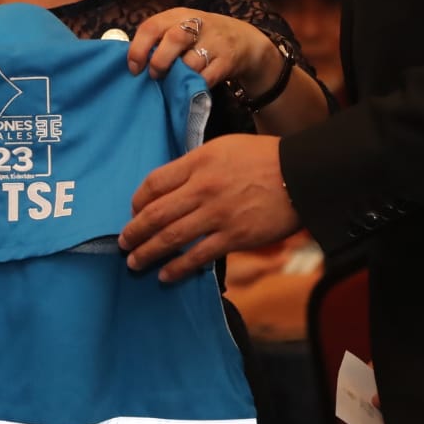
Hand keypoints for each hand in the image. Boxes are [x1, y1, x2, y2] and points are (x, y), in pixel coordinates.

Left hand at [118, 134, 300, 281]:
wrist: (301, 175)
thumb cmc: (263, 157)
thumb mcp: (223, 147)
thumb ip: (194, 164)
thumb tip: (171, 184)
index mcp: (197, 163)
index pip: (153, 183)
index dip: (137, 200)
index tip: (133, 211)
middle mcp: (201, 189)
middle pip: (155, 213)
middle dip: (133, 231)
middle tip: (122, 242)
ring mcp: (217, 215)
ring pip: (170, 237)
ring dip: (147, 252)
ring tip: (135, 262)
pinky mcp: (233, 237)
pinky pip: (197, 256)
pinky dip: (177, 268)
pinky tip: (165, 275)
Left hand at [125, 7, 281, 94]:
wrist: (245, 41)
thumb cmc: (202, 37)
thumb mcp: (182, 28)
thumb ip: (160, 38)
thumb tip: (131, 60)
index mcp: (179, 15)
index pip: (152, 26)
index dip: (138, 49)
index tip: (134, 68)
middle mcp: (198, 23)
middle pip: (173, 39)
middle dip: (159, 61)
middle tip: (155, 75)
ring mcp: (215, 41)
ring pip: (191, 62)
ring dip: (179, 76)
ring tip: (176, 80)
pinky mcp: (228, 59)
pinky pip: (207, 77)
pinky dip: (196, 84)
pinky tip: (192, 85)